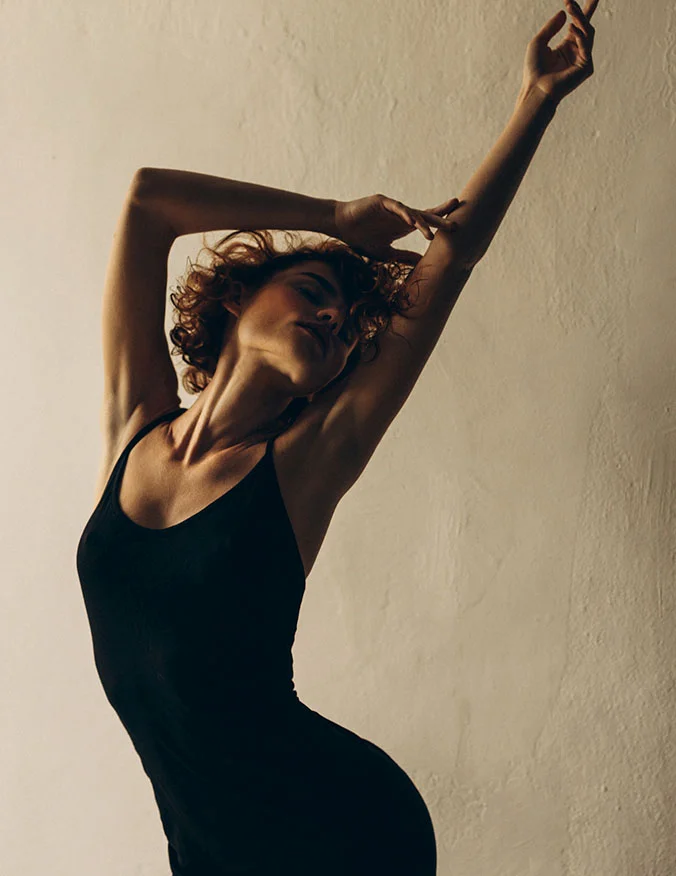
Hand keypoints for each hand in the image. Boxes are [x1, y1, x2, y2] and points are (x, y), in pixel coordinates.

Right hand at [334, 193, 463, 265]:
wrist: (341, 225)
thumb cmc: (361, 238)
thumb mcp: (385, 253)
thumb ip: (402, 256)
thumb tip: (420, 263)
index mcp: (404, 225)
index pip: (426, 222)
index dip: (440, 223)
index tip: (456, 227)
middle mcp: (402, 215)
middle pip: (426, 215)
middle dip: (441, 218)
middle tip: (456, 224)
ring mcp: (393, 207)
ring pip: (412, 214)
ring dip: (422, 223)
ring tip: (431, 233)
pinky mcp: (381, 202)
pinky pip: (396, 208)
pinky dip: (404, 214)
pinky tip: (411, 221)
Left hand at [522, 0, 598, 105]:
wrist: (535, 90)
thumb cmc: (534, 70)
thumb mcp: (539, 42)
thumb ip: (551, 27)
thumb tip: (564, 12)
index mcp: (566, 47)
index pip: (578, 25)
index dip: (582, 10)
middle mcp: (577, 52)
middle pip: (585, 26)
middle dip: (580, 11)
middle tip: (570, 2)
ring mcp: (583, 59)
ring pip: (588, 32)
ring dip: (579, 19)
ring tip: (570, 9)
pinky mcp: (586, 67)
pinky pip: (587, 45)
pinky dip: (579, 35)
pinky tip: (570, 28)